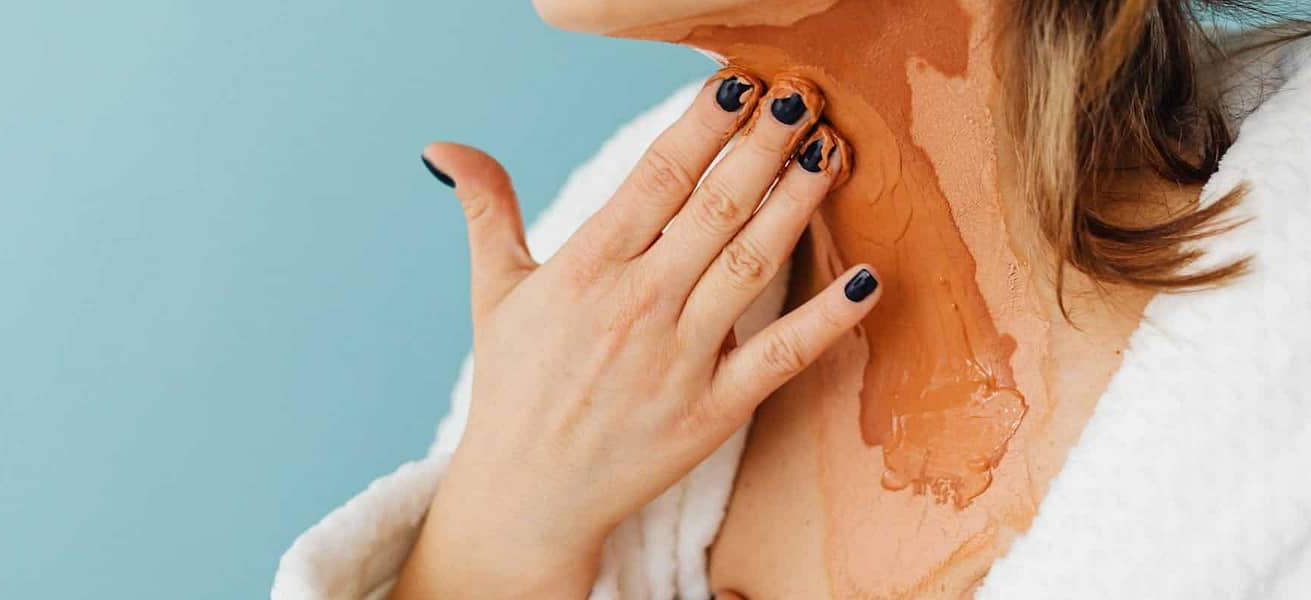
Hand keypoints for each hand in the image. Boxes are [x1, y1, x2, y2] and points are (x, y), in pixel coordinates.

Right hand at [391, 69, 879, 599]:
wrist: (527, 497)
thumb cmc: (514, 388)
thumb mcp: (495, 293)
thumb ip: (486, 211)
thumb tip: (443, 147)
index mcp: (585, 269)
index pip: (656, 178)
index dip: (702, 125)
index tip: (740, 80)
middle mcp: (636, 306)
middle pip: (714, 209)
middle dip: (763, 146)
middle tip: (805, 95)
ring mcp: (679, 360)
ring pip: (751, 266)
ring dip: (797, 204)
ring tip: (833, 151)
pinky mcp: (713, 412)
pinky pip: (781, 356)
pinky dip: (827, 319)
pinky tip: (868, 278)